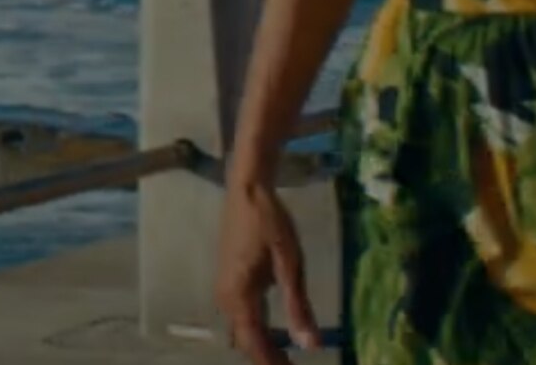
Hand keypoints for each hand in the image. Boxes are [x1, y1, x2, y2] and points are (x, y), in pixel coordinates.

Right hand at [216, 177, 321, 364]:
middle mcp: (226, 297)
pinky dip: (256, 330)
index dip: (272, 363)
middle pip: (245, 340)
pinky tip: (274, 332)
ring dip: (261, 344)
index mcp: (239, 295)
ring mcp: (224, 288)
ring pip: (241, 329)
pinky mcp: (228, 280)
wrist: (247, 188)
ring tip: (284, 356)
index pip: (255, 343)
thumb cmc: (270, 221)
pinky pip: (240, 316)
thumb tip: (311, 344)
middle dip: (266, 358)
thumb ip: (298, 305)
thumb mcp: (290, 263)